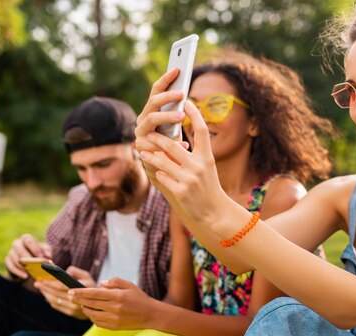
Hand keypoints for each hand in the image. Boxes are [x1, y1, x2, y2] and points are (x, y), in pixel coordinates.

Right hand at [4, 234, 52, 280]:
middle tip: (35, 266)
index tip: (41, 257)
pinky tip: (25, 276)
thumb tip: (48, 256)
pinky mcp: (7, 261)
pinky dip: (19, 272)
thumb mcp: (45, 251)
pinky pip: (11, 267)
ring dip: (24, 267)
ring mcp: (11, 252)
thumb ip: (47, 251)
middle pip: (20, 249)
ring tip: (31, 273)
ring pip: (15, 259)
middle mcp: (17, 243)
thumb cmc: (39, 254)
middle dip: (28, 258)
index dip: (35, 248)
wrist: (29, 264)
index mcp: (26, 238)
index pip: (29, 240)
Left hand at [34, 266, 94, 318]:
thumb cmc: (90, 286)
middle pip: (57, 293)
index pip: (63, 286)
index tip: (43, 279)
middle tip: (37, 282)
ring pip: (55, 300)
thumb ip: (75, 271)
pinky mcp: (71, 313)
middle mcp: (79, 300)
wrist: (99, 303)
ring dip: (45, 293)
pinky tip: (46, 294)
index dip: (51, 283)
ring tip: (40, 287)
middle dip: (45, 287)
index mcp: (83, 288)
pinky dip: (49, 299)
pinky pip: (56, 306)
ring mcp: (75, 308)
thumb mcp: (86, 275)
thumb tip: (64, 271)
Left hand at [69, 278, 160, 329]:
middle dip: (79, 299)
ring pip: (93, 314)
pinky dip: (93, 317)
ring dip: (85, 309)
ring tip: (82, 304)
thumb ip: (114, 282)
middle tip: (71, 296)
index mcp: (118, 296)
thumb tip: (101, 284)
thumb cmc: (140, 298)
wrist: (151, 315)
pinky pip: (98, 323)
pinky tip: (92, 312)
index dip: (81, 292)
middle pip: (91, 303)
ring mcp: (114, 319)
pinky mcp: (114, 327)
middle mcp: (115, 308)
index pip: (94, 293)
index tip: (71, 290)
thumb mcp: (129, 285)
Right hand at [135, 68, 189, 182]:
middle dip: (167, 96)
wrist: (168, 175)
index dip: (166, 79)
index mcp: (152, 111)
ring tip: (182, 116)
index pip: (156, 90)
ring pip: (150, 119)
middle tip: (182, 93)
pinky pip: (153, 141)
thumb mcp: (177, 129)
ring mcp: (140, 133)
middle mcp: (143, 119)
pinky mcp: (141, 149)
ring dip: (166, 115)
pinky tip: (184, 144)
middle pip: (152, 102)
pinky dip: (169, 142)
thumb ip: (178, 113)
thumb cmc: (174, 147)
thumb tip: (187, 98)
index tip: (178, 69)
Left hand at [138, 100, 227, 225]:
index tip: (186, 103)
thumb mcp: (207, 167)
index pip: (202, 131)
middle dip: (157, 139)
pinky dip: (157, 173)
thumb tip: (177, 140)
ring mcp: (189, 180)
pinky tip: (154, 171)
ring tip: (142, 150)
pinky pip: (163, 178)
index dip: (195, 115)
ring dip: (150, 155)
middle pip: (174, 146)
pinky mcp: (180, 192)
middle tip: (147, 132)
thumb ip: (195, 153)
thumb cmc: (208, 186)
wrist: (213, 212)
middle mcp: (199, 166)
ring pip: (163, 162)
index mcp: (207, 157)